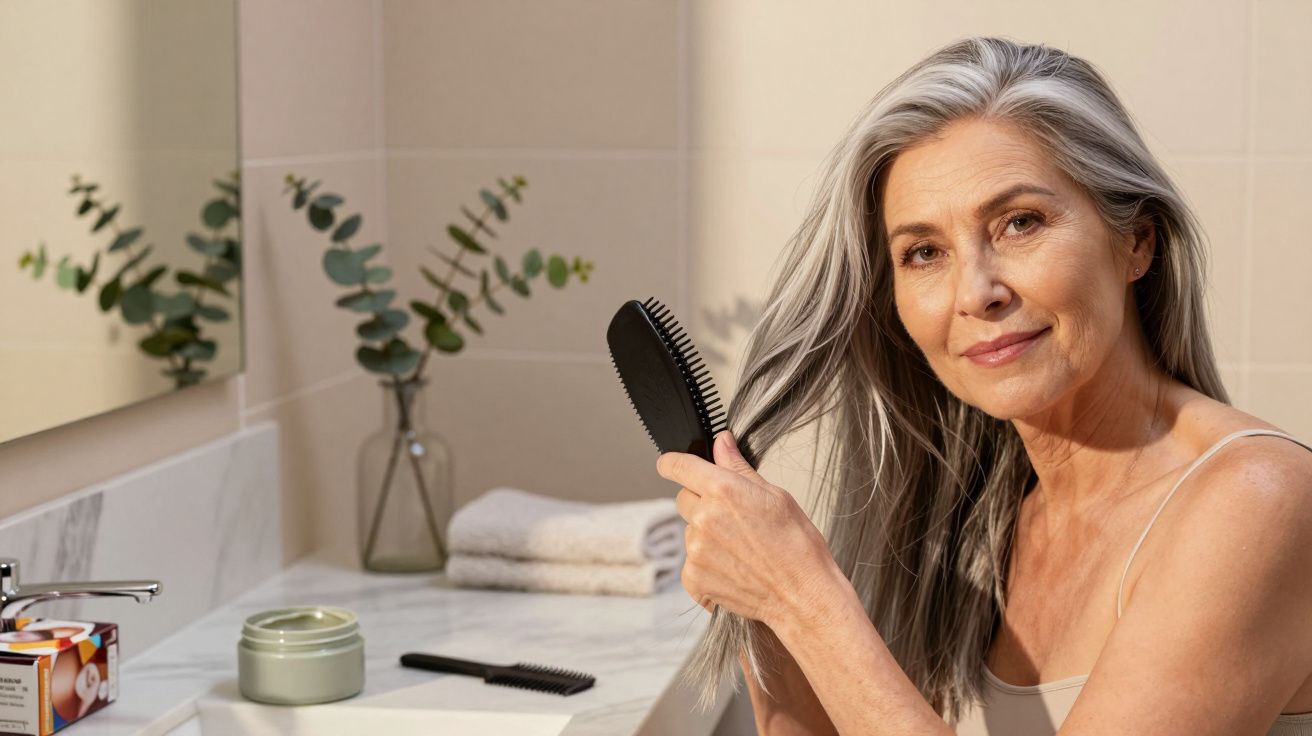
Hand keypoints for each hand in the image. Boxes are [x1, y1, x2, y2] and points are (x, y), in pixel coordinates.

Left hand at [657, 430, 839, 629]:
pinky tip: (733, 567)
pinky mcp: (694, 578)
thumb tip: (721, 443)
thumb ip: (738, 468)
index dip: (672, 463)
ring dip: (705, 535)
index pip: (678, 466)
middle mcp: (704, 518)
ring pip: (689, 532)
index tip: (671, 465)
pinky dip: (705, 564)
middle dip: (701, 502)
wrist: (803, 595)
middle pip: (683, 499)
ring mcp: (696, 550)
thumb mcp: (775, 496)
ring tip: (740, 548)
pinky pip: (690, 562)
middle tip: (732, 516)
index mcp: (723, 490)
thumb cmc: (797, 546)